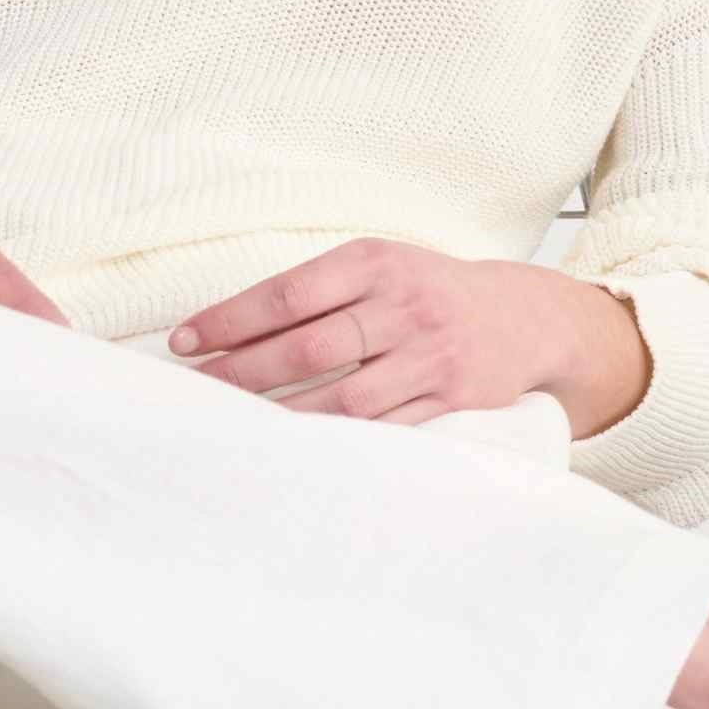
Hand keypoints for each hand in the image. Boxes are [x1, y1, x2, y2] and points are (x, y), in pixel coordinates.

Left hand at [164, 241, 652, 433]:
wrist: (526, 318)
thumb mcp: (381, 267)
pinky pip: (383, 428)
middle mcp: (406, 305)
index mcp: (377, 262)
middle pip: (309, 347)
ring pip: (343, 397)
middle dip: (242, 372)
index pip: (288, 294)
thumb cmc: (428, 291)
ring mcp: (431, 356)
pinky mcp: (452, 401)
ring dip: (281, 415)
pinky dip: (335, 440)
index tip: (182, 342)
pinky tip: (296, 446)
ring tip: (234, 424)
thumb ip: (319, 290)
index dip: (229, 320)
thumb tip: (230, 329)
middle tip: (195, 390)